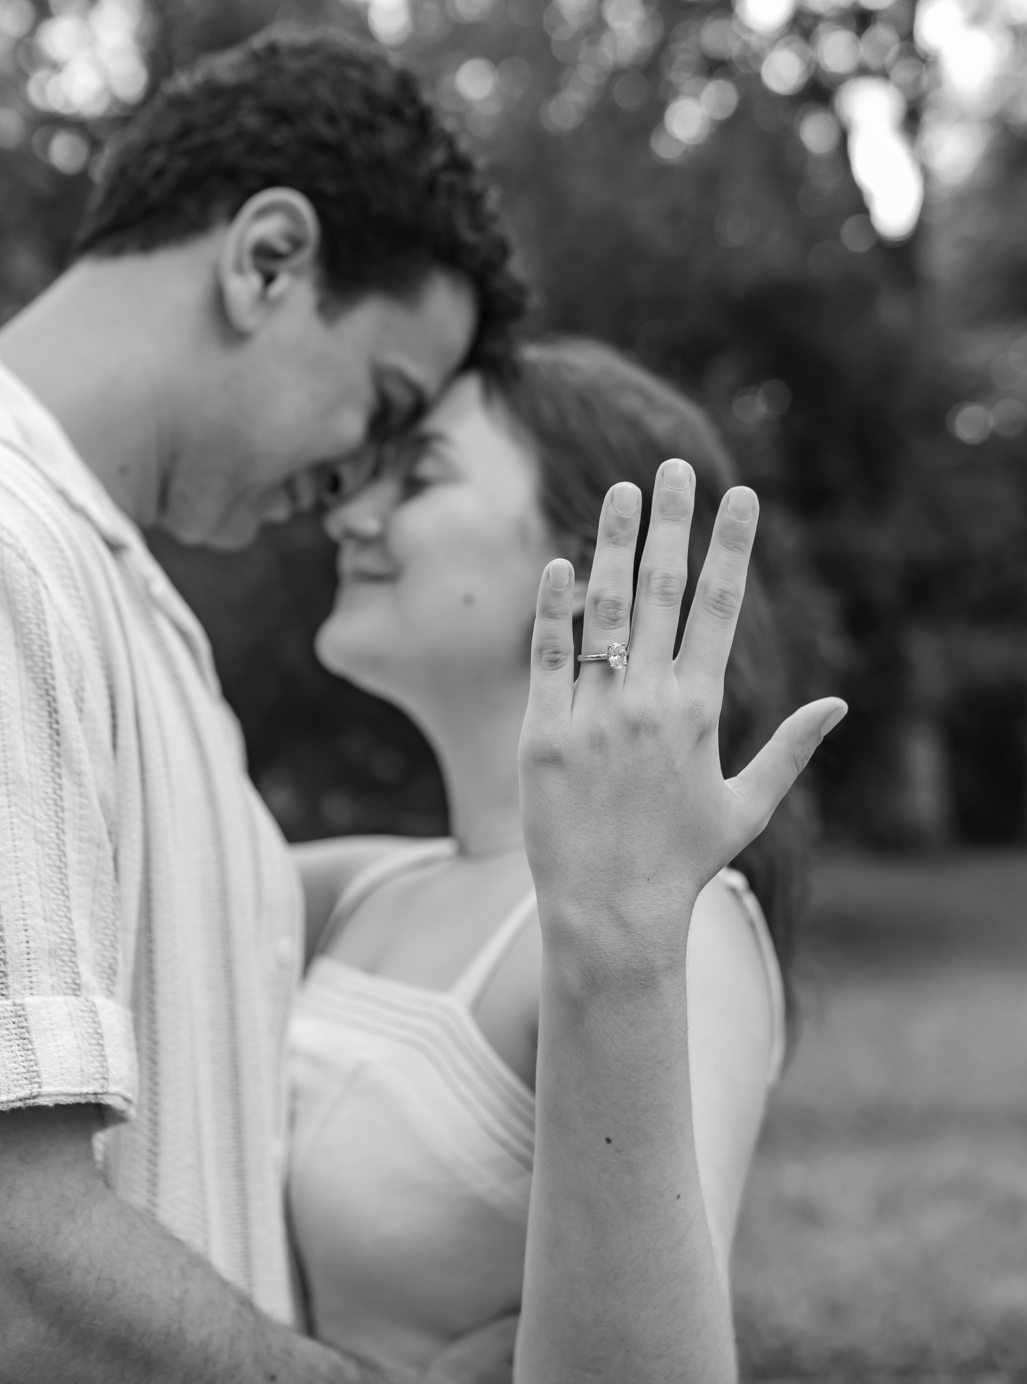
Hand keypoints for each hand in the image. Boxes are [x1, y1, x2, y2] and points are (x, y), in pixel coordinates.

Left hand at [520, 461, 844, 944]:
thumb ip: (789, 749)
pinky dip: (554, 609)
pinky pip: (548, 658)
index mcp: (699, 712)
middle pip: (662, 593)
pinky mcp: (543, 736)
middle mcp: (649, 704)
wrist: (613, 916)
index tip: (739, 495)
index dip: (729, 547)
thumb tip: (839, 705)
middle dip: (672, 524)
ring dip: (615, 545)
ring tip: (621, 491)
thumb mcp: (747, 806)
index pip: (718, 609)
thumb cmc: (682, 864)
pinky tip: (560, 563)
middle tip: (675, 467)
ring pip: (604, 613)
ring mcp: (593, 718)